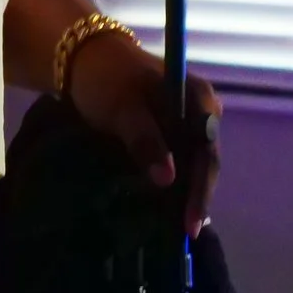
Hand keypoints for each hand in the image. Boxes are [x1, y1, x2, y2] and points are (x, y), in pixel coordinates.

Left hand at [66, 31, 223, 234]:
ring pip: (194, 162)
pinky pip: (182, 159)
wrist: (85, 60)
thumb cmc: (106, 79)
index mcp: (198, 97)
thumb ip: (145, 141)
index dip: (200, 187)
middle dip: (196, 196)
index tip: (190, 220)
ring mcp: (189, 120)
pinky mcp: (174, 129)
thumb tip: (168, 179)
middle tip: (186, 232)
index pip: (207, 150)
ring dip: (186, 192)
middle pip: (205, 160)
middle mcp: (202, 109)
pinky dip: (176, 181)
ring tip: (178, 227)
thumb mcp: (123, 108)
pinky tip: (170, 207)